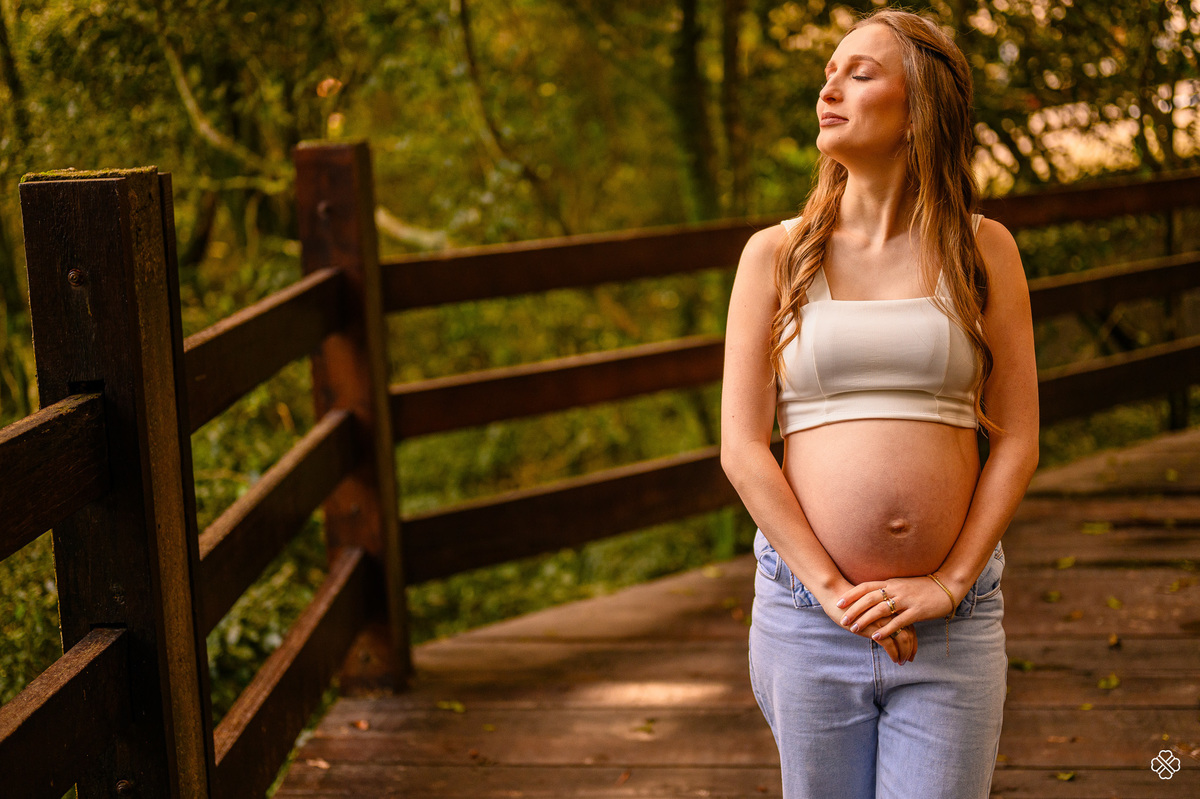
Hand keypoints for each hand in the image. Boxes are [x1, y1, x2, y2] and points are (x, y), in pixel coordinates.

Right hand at [814, 584, 917, 663]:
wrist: (835, 595)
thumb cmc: (849, 602)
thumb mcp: (868, 606)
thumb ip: (878, 614)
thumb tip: (884, 626)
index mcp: (891, 605)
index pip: (908, 624)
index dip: (912, 638)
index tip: (912, 650)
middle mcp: (891, 611)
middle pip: (909, 632)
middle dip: (911, 648)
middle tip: (910, 659)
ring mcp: (884, 619)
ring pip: (903, 639)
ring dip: (904, 653)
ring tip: (902, 662)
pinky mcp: (875, 627)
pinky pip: (891, 644)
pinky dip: (895, 654)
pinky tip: (894, 660)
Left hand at [835, 575, 957, 643]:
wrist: (947, 585)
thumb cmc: (923, 587)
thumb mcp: (902, 584)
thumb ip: (888, 589)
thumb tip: (872, 596)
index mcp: (891, 582)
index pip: (866, 587)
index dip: (851, 595)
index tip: (838, 602)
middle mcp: (896, 589)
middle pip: (870, 598)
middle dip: (854, 609)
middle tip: (842, 619)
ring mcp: (906, 600)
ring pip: (881, 609)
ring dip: (866, 619)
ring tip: (854, 628)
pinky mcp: (917, 611)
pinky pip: (898, 621)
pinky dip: (886, 629)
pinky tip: (877, 636)